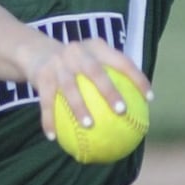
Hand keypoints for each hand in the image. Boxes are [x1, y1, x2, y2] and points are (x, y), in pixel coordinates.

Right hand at [20, 38, 151, 142]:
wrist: (35, 52)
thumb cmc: (73, 65)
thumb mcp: (90, 62)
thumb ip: (111, 78)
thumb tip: (137, 111)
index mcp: (95, 47)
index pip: (121, 61)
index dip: (137, 78)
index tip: (150, 98)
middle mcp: (77, 51)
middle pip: (95, 71)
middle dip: (109, 91)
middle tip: (121, 111)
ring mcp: (58, 62)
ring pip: (70, 87)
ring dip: (79, 108)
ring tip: (89, 126)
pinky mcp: (42, 75)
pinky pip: (46, 102)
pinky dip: (48, 120)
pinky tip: (53, 137)